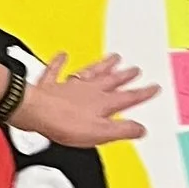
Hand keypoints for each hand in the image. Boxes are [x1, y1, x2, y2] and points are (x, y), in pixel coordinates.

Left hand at [13, 52, 156, 147]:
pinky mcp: (50, 85)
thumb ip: (122, 130)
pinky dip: (60, 61)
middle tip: (135, 69)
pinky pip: (56, 69)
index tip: (154, 87)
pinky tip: (63, 54)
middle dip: (125, 75)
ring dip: (103, 64)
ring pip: (90, 71)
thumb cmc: (64, 123)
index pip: (128, 97)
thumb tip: (140, 129)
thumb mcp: (100, 133)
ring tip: (114, 57)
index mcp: (102, 102)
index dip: (142, 93)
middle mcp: (88, 90)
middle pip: (111, 80)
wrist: (34, 112)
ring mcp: (69, 85)